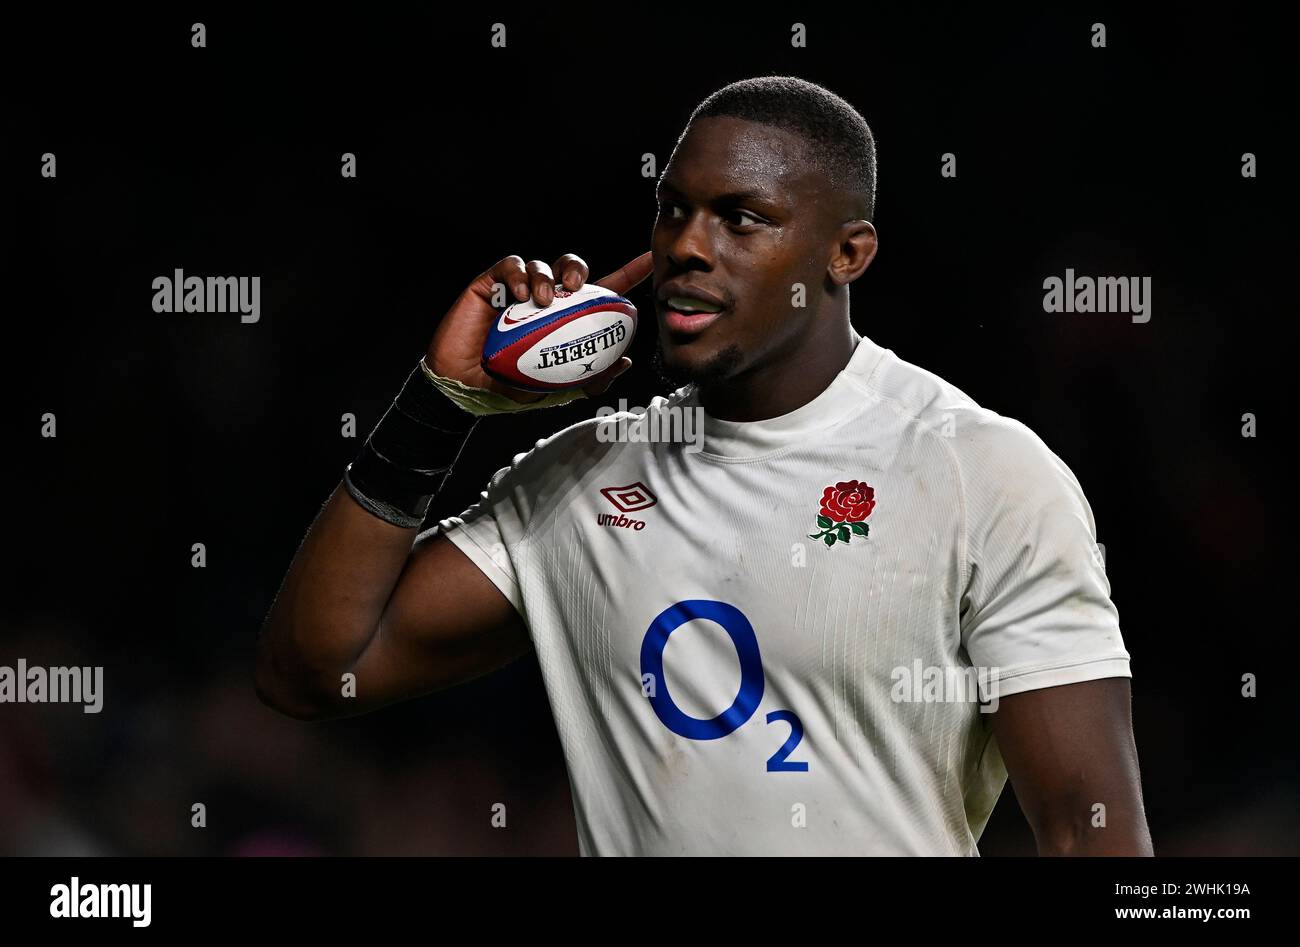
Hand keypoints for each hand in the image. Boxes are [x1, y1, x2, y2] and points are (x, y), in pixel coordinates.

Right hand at [425, 251, 651, 402]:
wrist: (467, 387)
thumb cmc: (510, 387)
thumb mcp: (558, 389)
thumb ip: (592, 378)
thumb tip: (626, 362)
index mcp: (565, 319)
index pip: (601, 292)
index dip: (628, 273)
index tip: (650, 261)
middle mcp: (544, 300)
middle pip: (569, 269)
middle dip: (577, 268)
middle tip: (577, 285)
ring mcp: (517, 290)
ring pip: (540, 264)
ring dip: (547, 275)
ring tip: (544, 299)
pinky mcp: (490, 284)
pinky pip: (510, 265)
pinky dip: (519, 274)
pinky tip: (521, 293)